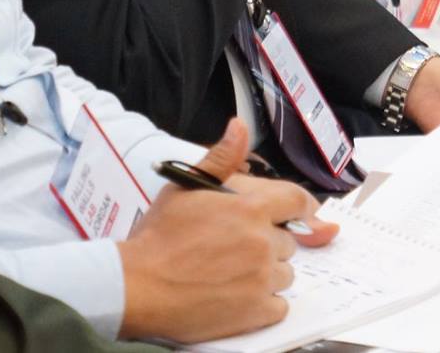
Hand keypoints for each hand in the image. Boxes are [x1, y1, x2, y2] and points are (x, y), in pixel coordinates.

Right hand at [118, 120, 335, 341]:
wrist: (138, 286)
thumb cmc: (159, 237)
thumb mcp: (186, 187)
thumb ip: (221, 158)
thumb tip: (239, 127)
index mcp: (251, 207)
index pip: (298, 201)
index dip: (301, 207)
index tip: (298, 214)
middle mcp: (263, 242)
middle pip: (287, 241)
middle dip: (268, 243)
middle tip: (236, 248)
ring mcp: (262, 279)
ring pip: (284, 274)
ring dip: (266, 274)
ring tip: (232, 273)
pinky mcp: (256, 311)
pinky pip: (279, 305)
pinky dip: (264, 303)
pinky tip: (237, 296)